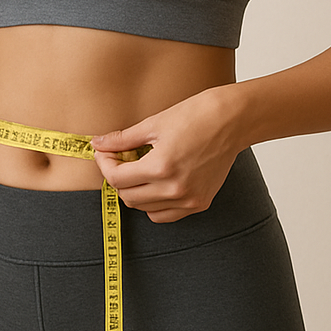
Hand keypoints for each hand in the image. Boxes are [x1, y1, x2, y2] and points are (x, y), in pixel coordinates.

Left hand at [90, 85, 243, 222]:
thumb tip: (97, 144)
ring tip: (138, 170)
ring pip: (145, 209)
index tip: (104, 153)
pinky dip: (154, 204)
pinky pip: (167, 215)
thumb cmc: (196, 115)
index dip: (105, 165)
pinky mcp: (200, 203)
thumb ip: (123, 139)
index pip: (117, 179)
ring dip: (134, 192)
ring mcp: (189, 199)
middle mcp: (175, 189)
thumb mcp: (154, 123)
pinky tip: (155, 183)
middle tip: (118, 159)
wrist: (232, 120)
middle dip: (117, 178)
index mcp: (161, 167)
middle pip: (128, 197)